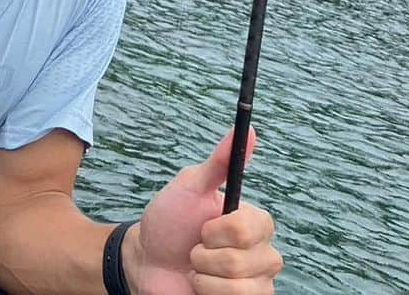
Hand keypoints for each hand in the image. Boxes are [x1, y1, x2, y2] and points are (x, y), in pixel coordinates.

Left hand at [125, 129, 282, 292]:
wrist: (146, 261)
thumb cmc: (168, 220)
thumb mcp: (189, 186)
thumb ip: (219, 161)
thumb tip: (248, 129)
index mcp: (252, 222)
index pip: (257, 227)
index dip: (223, 229)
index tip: (202, 227)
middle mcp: (262, 255)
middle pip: (248, 261)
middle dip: (207, 255)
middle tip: (194, 248)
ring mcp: (256, 285)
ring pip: (242, 288)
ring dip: (205, 277)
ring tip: (195, 269)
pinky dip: (207, 294)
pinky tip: (200, 288)